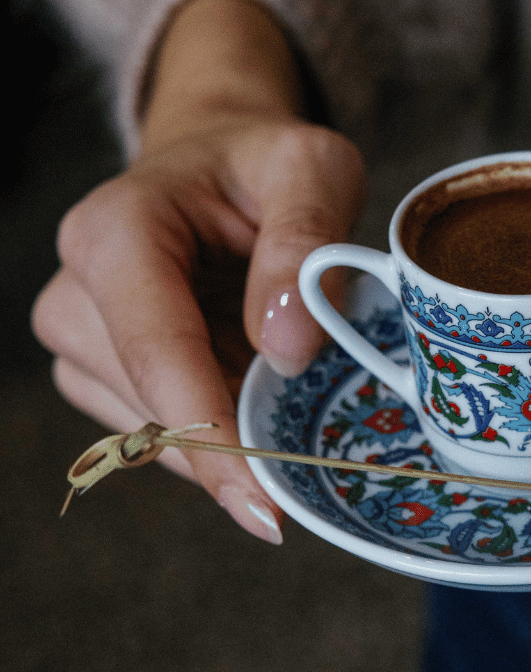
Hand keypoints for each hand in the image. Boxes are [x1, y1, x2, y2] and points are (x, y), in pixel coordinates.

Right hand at [33, 0, 364, 541]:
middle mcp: (76, 290)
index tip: (264, 505)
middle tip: (314, 456)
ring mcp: (78, 338)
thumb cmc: (267, 166)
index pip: (159, 353)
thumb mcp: (314, 169)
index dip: (212, 436)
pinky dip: (211, 438)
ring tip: (286, 403)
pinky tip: (254, 408)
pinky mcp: (97, 371)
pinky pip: (152, 435)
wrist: (221, 168)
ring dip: (223, 443)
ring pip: (147, 436)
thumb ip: (304, 240)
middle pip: (150, 407)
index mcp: (117, 231)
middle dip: (233, 445)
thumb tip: (285, 351)